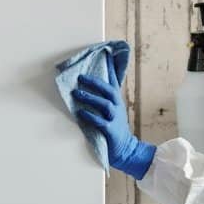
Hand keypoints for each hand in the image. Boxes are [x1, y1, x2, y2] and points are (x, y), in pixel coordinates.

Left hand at [73, 53, 155, 179]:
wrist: (126, 150)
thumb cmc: (115, 128)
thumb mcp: (112, 109)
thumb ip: (103, 96)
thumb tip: (89, 83)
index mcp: (116, 100)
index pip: (113, 80)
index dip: (109, 66)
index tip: (104, 53)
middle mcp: (117, 107)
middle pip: (108, 90)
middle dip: (94, 82)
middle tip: (80, 77)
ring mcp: (115, 119)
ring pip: (104, 104)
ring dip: (89, 98)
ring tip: (76, 94)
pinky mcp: (110, 131)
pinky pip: (100, 122)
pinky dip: (90, 117)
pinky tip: (80, 113)